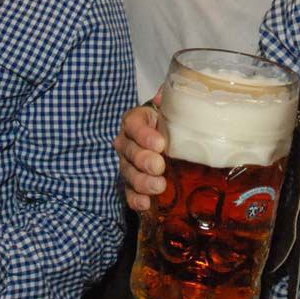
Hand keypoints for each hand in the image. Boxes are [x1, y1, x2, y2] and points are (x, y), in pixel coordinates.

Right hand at [113, 91, 166, 211]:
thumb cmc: (169, 126)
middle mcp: (127, 143)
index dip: (144, 134)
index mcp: (135, 121)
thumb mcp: (172, 110)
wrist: (168, 146)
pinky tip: (146, 203)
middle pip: (129, 151)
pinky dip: (136, 200)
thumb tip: (165, 95)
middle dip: (143, 160)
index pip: (133, 124)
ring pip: (128, 174)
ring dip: (142, 182)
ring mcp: (127, 165)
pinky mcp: (131, 185)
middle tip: (159, 166)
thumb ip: (171, 100)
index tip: (160, 143)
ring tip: (158, 186)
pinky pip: (129, 194)